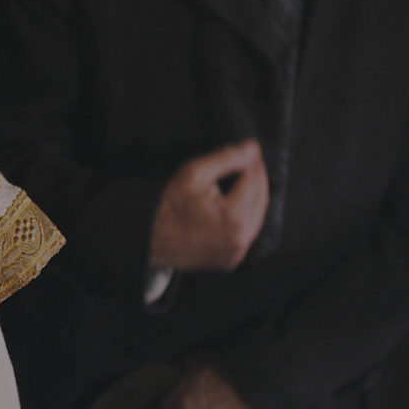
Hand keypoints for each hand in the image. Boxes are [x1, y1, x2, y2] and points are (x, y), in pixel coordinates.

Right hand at [148, 139, 267, 272]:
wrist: (148, 238)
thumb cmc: (167, 205)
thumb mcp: (194, 174)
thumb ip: (226, 158)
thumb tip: (253, 147)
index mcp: (235, 218)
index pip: (254, 182)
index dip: (252, 163)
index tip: (250, 150)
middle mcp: (241, 240)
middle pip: (260, 201)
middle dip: (258, 179)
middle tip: (251, 161)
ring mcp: (236, 253)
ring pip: (256, 219)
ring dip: (254, 198)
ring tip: (244, 179)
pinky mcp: (230, 261)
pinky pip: (246, 234)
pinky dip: (245, 217)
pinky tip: (237, 203)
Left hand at [161, 360, 263, 408]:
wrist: (257, 380)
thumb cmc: (226, 366)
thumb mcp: (198, 360)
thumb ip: (185, 374)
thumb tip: (181, 377)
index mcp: (185, 402)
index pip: (168, 407)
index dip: (172, 401)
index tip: (175, 400)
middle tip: (210, 398)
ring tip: (228, 405)